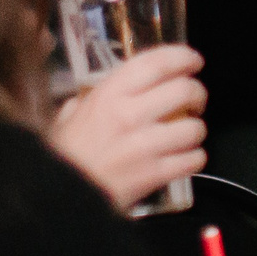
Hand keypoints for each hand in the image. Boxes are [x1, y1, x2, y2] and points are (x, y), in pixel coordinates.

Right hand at [47, 45, 208, 212]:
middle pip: (184, 90)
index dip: (182, 57)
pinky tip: (185, 158)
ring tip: (188, 133)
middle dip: (197, 93)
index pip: (156, 63)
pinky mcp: (154, 174)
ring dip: (196, 129)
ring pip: (194, 127)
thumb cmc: (62, 157)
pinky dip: (194, 158)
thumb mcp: (68, 118)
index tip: (193, 61)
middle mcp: (129, 114)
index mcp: (109, 95)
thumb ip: (86, 102)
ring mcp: (145, 145)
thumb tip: (93, 95)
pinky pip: (192, 159)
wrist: (59, 199)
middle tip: (195, 100)